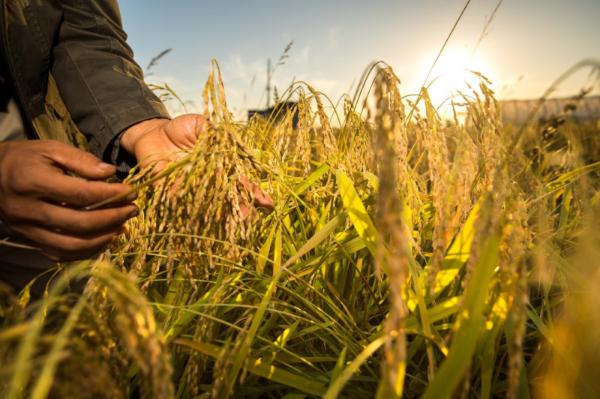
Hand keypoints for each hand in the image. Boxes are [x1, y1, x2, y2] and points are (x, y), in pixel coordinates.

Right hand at [0, 140, 137, 261]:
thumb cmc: (24, 158)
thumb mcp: (51, 149)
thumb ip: (82, 160)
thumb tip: (111, 173)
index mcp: (33, 182)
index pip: (82, 195)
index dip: (112, 195)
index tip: (132, 192)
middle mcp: (28, 210)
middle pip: (80, 223)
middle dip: (113, 218)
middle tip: (133, 210)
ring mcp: (27, 229)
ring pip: (72, 245)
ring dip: (103, 238)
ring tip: (122, 226)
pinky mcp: (29, 240)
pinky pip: (60, 254)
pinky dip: (86, 251)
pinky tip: (104, 239)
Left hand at [121, 115, 274, 213]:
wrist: (153, 132)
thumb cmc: (182, 129)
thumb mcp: (202, 125)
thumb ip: (215, 133)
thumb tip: (229, 142)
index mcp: (221, 166)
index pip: (240, 182)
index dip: (254, 192)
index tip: (266, 203)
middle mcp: (208, 181)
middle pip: (228, 198)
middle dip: (241, 210)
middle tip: (253, 221)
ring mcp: (190, 187)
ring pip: (207, 203)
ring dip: (220, 215)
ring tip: (233, 225)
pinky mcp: (169, 188)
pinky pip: (178, 196)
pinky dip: (185, 201)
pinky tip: (197, 213)